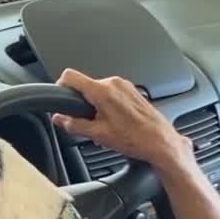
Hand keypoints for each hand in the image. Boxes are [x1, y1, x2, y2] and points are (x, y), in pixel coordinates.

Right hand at [51, 68, 191, 168]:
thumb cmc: (136, 139)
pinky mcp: (132, 90)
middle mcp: (114, 83)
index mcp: (103, 91)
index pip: (71, 76)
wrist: (160, 142)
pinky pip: (112, 92)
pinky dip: (107, 104)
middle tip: (86, 121)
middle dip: (81, 102)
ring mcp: (125, 85)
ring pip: (98, 89)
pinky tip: (115, 121)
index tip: (60, 98)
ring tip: (103, 124)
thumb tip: (59, 119)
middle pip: (85, 85)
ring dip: (95, 104)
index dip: (61, 86)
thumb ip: (74, 125)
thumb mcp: (98, 134)